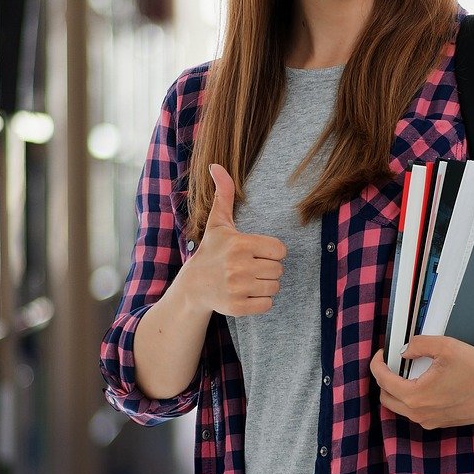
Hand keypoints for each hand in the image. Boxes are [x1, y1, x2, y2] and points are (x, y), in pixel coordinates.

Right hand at [179, 163, 287, 316]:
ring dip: (265, 285)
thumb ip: (224, 194)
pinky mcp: (237, 308)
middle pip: (279, 270)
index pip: (280, 250)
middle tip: (249, 268)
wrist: (193, 286)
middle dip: (268, 269)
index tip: (255, 252)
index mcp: (240, 244)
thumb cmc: (211, 251)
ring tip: (247, 280)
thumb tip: (216, 165)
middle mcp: (239, 267)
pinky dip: (260, 302)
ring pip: (275, 288)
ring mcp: (238, 289)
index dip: (271, 251)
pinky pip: (267, 305)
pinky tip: (245, 294)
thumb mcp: (218, 223)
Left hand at [370, 336, 473, 428]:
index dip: (378, 364)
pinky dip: (413, 400)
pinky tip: (424, 385)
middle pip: (386, 398)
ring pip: (401, 408)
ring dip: (398, 391)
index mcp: (416, 396)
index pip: (383, 381)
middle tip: (392, 364)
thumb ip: (418, 344)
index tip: (383, 355)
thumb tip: (405, 350)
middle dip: (384, 380)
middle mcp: (420, 414)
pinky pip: (417, 413)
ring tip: (408, 373)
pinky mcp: (440, 424)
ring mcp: (430, 421)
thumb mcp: (446, 346)